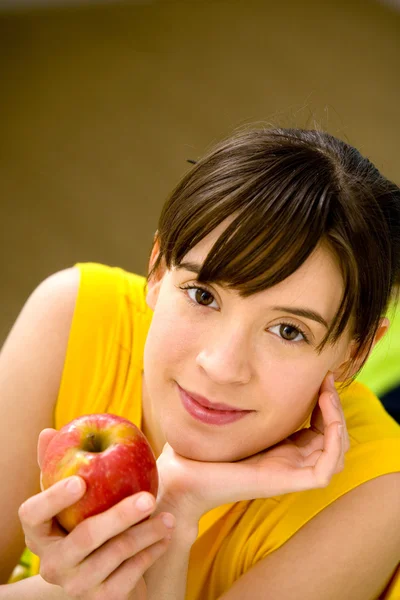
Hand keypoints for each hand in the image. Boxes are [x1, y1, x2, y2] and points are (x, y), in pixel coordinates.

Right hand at [18, 430, 175, 599]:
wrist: (100, 575)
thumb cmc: (85, 520)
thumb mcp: (71, 497)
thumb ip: (59, 464)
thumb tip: (49, 430)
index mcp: (39, 533)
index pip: (32, 514)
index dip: (52, 498)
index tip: (80, 480)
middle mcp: (52, 564)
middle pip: (84, 538)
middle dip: (119, 516)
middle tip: (148, 497)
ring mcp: (76, 585)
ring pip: (114, 556)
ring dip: (146, 534)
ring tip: (168, 517)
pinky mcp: (102, 599)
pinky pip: (130, 575)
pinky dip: (151, 552)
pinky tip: (165, 535)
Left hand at [156, 373, 349, 520]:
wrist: (184, 474)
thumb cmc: (201, 445)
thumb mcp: (233, 414)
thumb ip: (250, 397)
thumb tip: (252, 367)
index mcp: (280, 449)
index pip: (318, 428)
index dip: (325, 403)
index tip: (320, 376)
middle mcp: (289, 461)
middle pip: (332, 438)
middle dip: (334, 405)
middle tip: (327, 380)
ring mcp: (290, 473)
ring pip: (335, 451)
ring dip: (338, 419)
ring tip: (326, 393)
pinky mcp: (288, 482)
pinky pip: (327, 468)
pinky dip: (334, 441)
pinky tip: (325, 413)